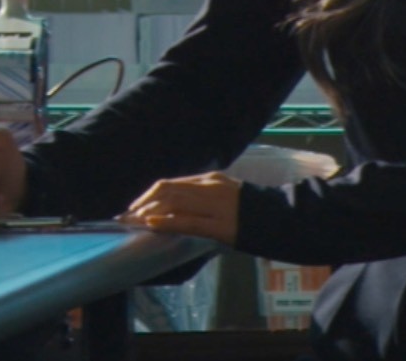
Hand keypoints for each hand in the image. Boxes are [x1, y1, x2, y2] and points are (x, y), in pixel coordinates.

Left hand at [117, 172, 239, 245]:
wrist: (280, 219)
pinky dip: (166, 222)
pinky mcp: (220, 225)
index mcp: (210, 179)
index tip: (133, 207)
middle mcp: (210, 187)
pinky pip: (188, 222)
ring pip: (174, 203)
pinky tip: (152, 224)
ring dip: (149, 213)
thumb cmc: (250, 211)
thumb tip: (173, 208)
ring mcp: (216, 205)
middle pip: (168, 190)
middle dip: (142, 203)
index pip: (171, 184)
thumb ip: (202, 198)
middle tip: (126, 217)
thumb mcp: (224, 196)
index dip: (148, 196)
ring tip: (133, 222)